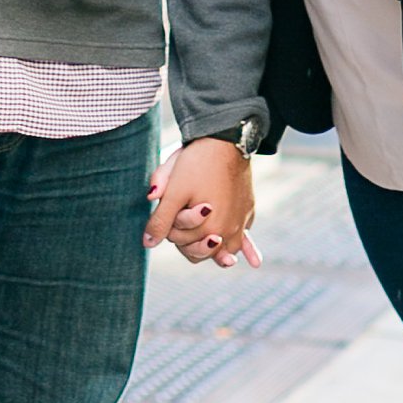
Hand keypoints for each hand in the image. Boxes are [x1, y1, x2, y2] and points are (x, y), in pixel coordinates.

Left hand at [143, 138, 261, 267]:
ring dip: (215, 248)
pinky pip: (246, 236)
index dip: (171, 229)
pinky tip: (255, 263)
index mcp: (210, 230)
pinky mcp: (248, 210)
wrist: (225, 139)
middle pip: (202, 250)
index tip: (172, 209)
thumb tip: (147, 244)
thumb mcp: (173, 192)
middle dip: (189, 237)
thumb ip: (160, 221)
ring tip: (210, 242)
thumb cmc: (196, 164)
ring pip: (224, 249)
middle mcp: (228, 231)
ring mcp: (240, 222)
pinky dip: (249, 249)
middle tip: (185, 213)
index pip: (182, 244)